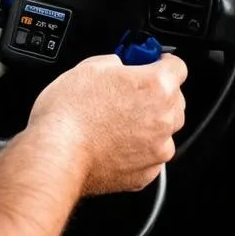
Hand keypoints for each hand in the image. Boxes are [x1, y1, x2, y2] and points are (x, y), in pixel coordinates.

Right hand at [28, 53, 187, 195]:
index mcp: (156, 86)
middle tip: (125, 92)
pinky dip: (138, 148)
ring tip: (114, 121)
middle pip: (174, 100)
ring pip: (164, 130)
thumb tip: (119, 67)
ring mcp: (158, 149)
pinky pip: (150, 155)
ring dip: (148, 123)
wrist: (57, 154)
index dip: (161, 62)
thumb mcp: (89, 66)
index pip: (178, 66)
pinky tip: (112, 142)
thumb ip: (116, 62)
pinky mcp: (146, 173)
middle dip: (155, 94)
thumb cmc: (69, 112)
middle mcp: (164, 119)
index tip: (151, 63)